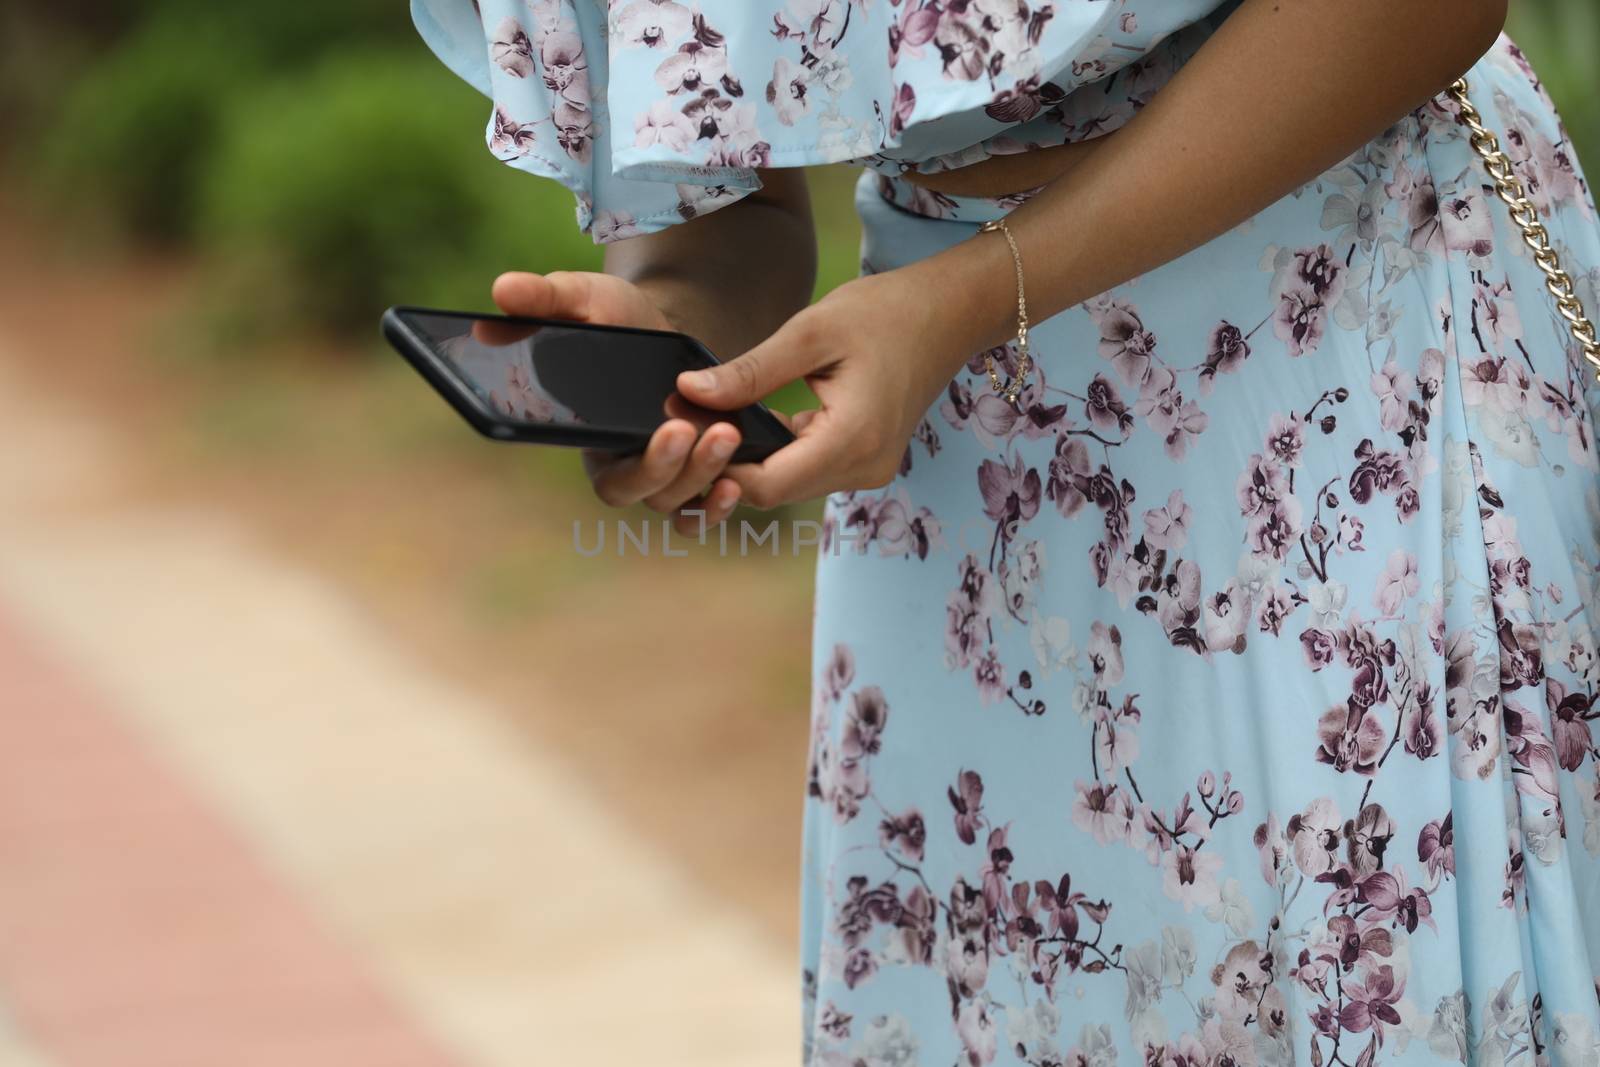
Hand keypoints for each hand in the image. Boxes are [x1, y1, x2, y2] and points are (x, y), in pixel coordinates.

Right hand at [491, 271, 745, 530]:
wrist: (666, 326)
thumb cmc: (615, 318)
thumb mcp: (584, 299)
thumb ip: (546, 299)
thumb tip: (501, 289)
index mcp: (590, 440)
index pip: (607, 478)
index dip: (638, 467)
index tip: (668, 429)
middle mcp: (626, 468)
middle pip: (646, 495)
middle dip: (673, 469)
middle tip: (693, 428)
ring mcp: (665, 476)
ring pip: (681, 503)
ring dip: (706, 474)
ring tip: (727, 432)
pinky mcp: (698, 473)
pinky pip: (706, 510)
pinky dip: (720, 506)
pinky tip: (737, 482)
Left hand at [674, 265, 972, 508]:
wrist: (948, 314)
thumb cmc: (885, 313)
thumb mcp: (810, 332)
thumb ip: (750, 371)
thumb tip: (688, 392)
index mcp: (852, 439)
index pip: (767, 486)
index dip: (718, 467)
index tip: (683, 432)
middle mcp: (864, 468)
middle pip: (774, 491)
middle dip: (728, 465)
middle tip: (687, 423)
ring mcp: (868, 469)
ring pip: (789, 484)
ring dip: (752, 459)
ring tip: (715, 418)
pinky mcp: (865, 460)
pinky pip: (807, 470)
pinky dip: (777, 452)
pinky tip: (754, 419)